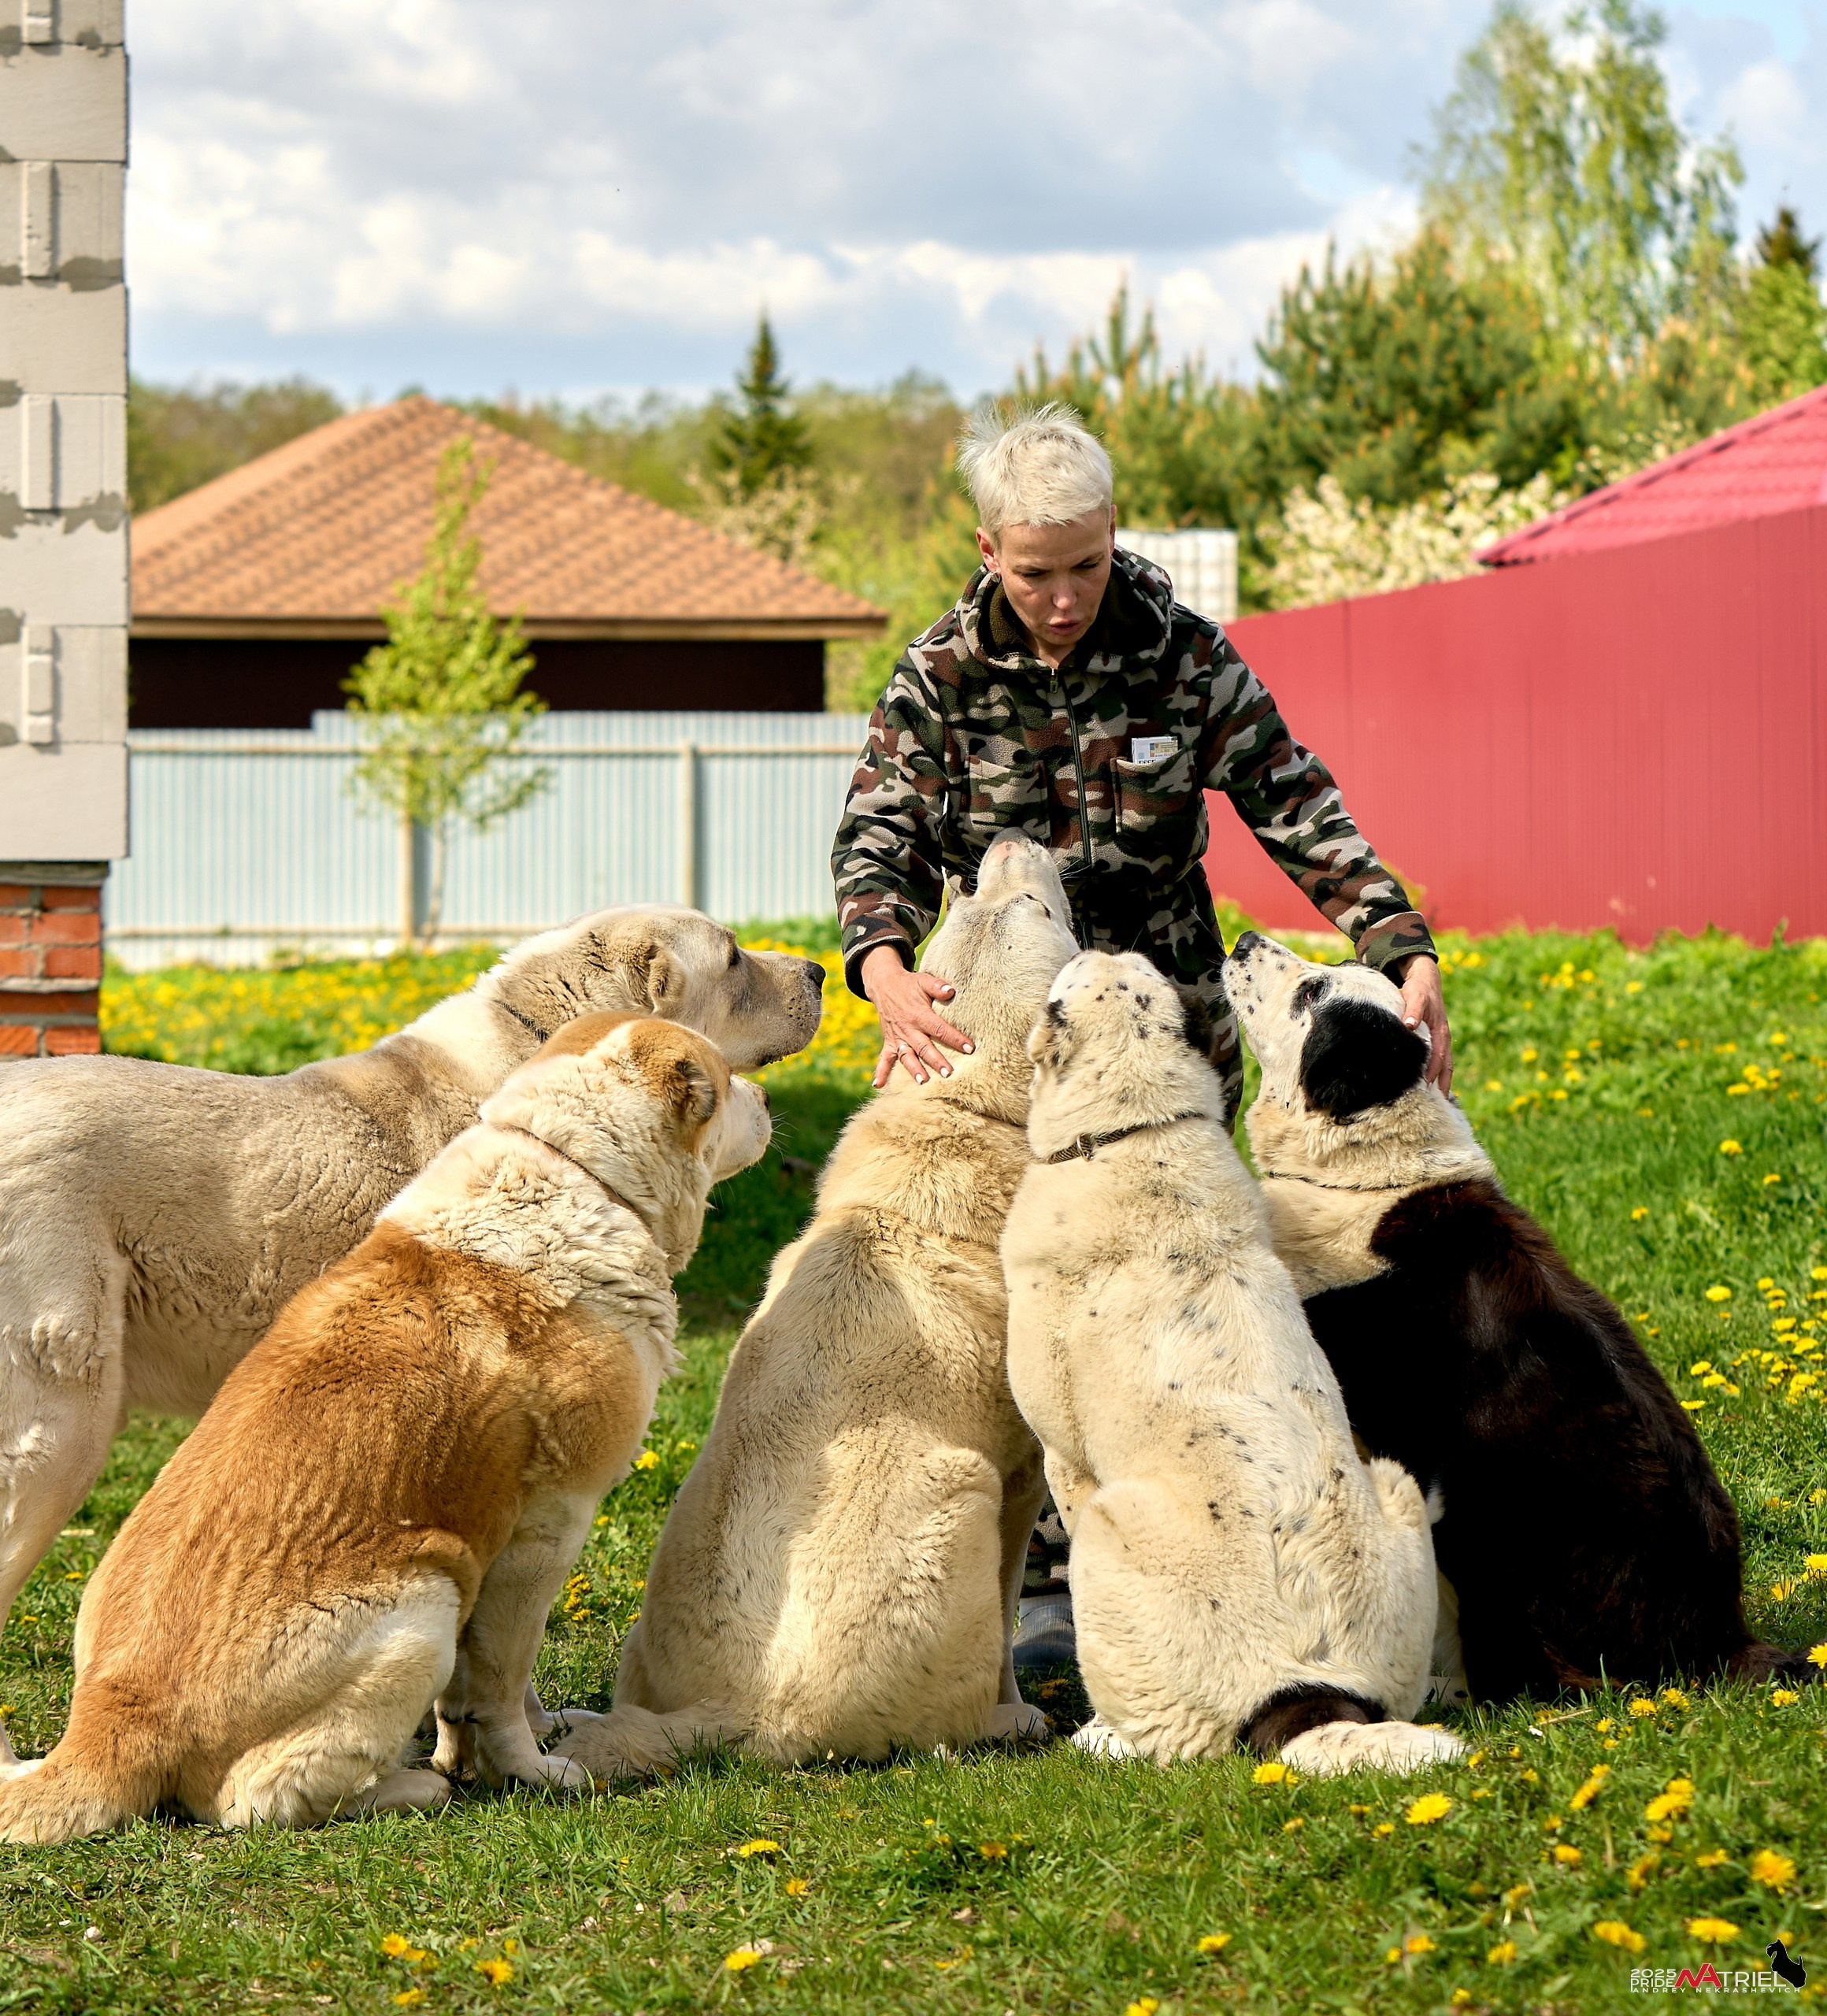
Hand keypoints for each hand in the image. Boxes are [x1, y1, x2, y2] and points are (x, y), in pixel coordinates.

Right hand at [861, 944, 971, 1087]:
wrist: (884, 985)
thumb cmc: (909, 984)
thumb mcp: (923, 980)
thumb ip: (937, 986)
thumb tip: (951, 991)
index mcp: (919, 1014)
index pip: (939, 1028)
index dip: (955, 1038)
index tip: (970, 1048)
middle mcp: (908, 1028)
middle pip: (924, 1047)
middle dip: (935, 1060)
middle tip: (948, 1073)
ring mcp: (897, 1037)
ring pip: (906, 1056)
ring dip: (914, 1069)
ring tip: (923, 1082)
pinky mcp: (889, 1041)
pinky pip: (884, 1058)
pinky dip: (881, 1071)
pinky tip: (879, 1085)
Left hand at [1397, 954, 1451, 1092]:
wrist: (1425, 980)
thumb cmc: (1418, 989)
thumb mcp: (1415, 995)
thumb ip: (1412, 1009)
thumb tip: (1408, 1024)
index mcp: (1441, 1032)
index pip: (1439, 1058)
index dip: (1434, 1073)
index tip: (1428, 1089)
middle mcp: (1443, 1039)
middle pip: (1446, 1068)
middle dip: (1442, 1086)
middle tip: (1435, 1107)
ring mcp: (1440, 1041)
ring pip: (1444, 1067)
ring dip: (1440, 1084)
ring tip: (1434, 1103)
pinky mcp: (1434, 1041)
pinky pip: (1439, 1062)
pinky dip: (1436, 1075)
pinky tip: (1429, 1087)